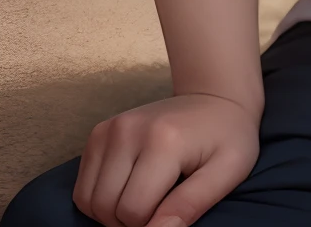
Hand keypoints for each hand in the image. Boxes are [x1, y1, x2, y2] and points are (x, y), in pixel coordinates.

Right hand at [72, 92, 259, 226]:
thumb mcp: (228, 170)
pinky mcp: (100, 132)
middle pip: (106, 207)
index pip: (134, 211)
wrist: (215, 97)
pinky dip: (99, 200)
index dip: (152, 225)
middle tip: (160, 208)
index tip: (174, 211)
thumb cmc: (227, 137)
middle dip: (129, 222)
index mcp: (163, 140)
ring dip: (111, 213)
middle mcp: (129, 130)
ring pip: (88, 200)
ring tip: (144, 200)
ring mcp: (111, 129)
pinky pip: (83, 186)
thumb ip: (191, 204)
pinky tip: (127, 190)